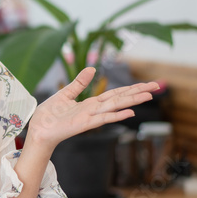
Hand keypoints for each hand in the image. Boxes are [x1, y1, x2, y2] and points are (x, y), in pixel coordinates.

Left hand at [27, 67, 159, 150]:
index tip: (147, 83)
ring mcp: (91, 117)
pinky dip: (116, 116)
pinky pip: (103, 119)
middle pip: (121, 98)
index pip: (116, 93)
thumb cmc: (49, 115)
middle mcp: (95, 110)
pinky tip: (130, 112)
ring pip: (116, 107)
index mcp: (91, 103)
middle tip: (157, 86)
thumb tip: (92, 68)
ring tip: (149, 95)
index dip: (131, 88)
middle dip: (139, 92)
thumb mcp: (65, 93)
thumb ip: (79, 82)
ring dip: (132, 101)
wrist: (39, 129)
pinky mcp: (84, 124)